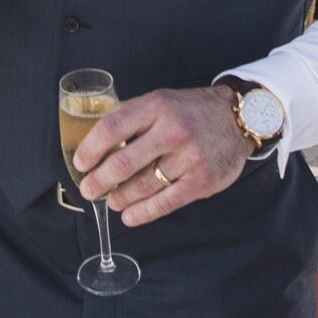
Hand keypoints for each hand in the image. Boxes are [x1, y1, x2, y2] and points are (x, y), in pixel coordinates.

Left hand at [73, 85, 253, 226]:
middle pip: (123, 163)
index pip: (112, 127)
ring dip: (121, 198)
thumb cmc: (189, 111)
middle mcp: (172, 130)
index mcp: (155, 106)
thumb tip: (94, 140)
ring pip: (143, 186)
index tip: (80, 163)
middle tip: (89, 190)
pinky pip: (166, 202)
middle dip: (99, 181)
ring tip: (111, 202)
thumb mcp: (160, 101)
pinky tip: (130, 216)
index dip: (90, 149)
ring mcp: (189, 156)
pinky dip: (143, 213)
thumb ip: (131, 117)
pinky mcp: (202, 180)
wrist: (237, 118)